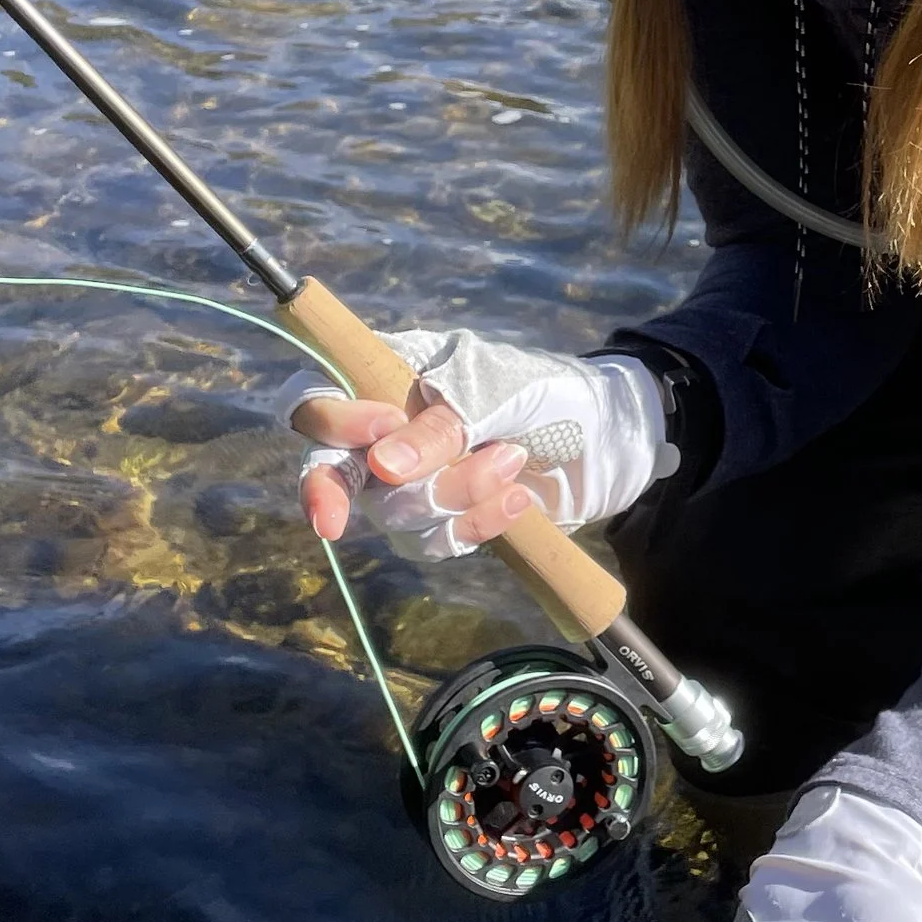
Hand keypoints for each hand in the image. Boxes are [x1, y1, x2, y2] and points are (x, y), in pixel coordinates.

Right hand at [283, 327, 673, 559]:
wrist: (607, 436)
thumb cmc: (545, 389)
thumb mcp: (496, 388)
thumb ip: (441, 422)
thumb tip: (384, 465)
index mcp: (383, 378)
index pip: (313, 404)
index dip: (332, 422)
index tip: (381, 427)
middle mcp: (382, 435)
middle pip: (334, 473)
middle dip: (381, 484)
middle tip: (426, 473)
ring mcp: (410, 484)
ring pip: (394, 514)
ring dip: (455, 492)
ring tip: (512, 458)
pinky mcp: (445, 524)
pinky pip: (435, 543)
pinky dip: (477, 522)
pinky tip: (520, 496)